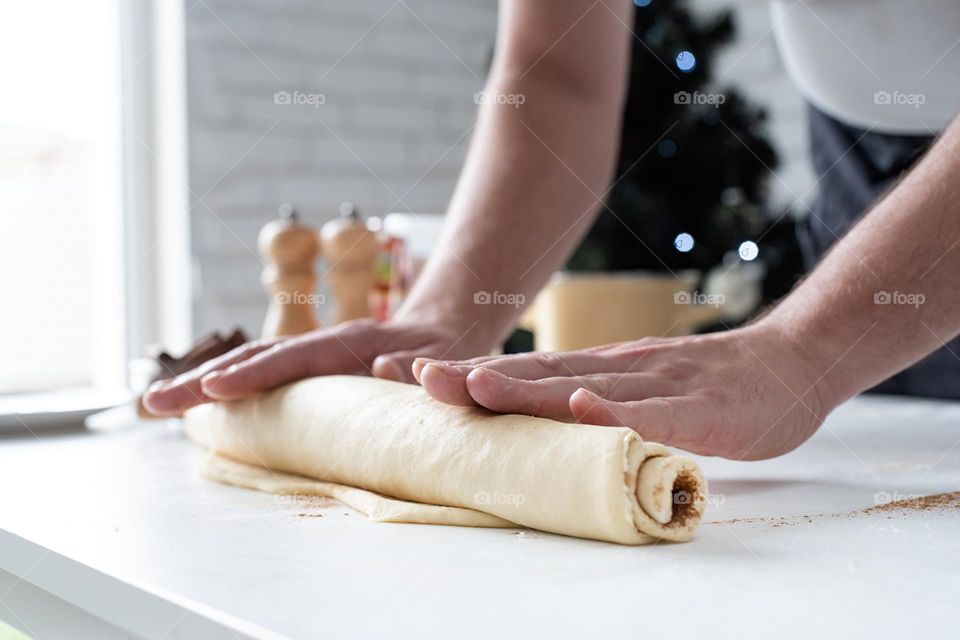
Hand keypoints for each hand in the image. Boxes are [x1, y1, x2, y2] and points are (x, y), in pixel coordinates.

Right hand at [142, 319, 483, 416]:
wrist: (445, 327)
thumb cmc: (447, 351)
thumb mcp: (447, 360)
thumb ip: (420, 366)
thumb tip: (386, 367)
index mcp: (352, 342)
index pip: (294, 358)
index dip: (253, 375)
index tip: (211, 391)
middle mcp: (324, 345)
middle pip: (255, 359)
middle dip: (202, 381)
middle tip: (151, 405)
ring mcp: (312, 354)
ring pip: (250, 367)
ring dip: (202, 385)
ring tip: (156, 406)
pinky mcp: (308, 368)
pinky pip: (261, 376)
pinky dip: (226, 388)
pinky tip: (197, 405)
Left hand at [413, 322, 837, 459]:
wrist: (790, 362)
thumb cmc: (713, 386)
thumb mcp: (642, 392)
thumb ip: (599, 402)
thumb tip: (546, 418)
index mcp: (601, 371)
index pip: (526, 375)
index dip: (471, 376)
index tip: (413, 379)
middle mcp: (617, 370)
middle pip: (538, 376)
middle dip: (474, 379)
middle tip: (415, 378)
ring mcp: (656, 384)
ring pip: (582, 387)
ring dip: (526, 387)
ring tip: (475, 385)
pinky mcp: (697, 407)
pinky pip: (652, 411)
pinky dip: (615, 410)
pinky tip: (582, 407)